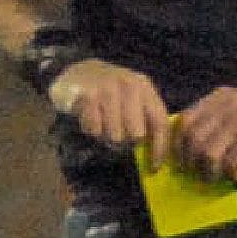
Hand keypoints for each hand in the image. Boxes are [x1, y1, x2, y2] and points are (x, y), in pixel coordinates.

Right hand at [47, 57, 169, 152]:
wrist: (77, 70)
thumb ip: (145, 119)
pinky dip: (91, 130)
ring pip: (115, 135)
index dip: (160, 147)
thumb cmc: (110, 91)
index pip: (159, 122)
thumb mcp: (132, 98)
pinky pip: (95, 130)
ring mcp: (108, 89)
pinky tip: (89, 118)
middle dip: (127, 141)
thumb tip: (155, 156)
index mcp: (145, 87)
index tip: (154, 167)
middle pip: (137, 134)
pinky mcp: (88, 96)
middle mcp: (129, 85)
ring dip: (107, 136)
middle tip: (117, 136)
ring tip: (102, 124)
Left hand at [174, 87, 236, 181]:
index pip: (186, 118)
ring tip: (214, 179)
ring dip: (208, 172)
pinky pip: (230, 163)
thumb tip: (187, 146)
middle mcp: (229, 105)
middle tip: (195, 175)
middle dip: (189, 161)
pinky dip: (232, 175)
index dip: (178, 143)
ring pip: (208, 153)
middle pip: (193, 137)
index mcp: (221, 96)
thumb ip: (216, 119)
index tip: (179, 161)